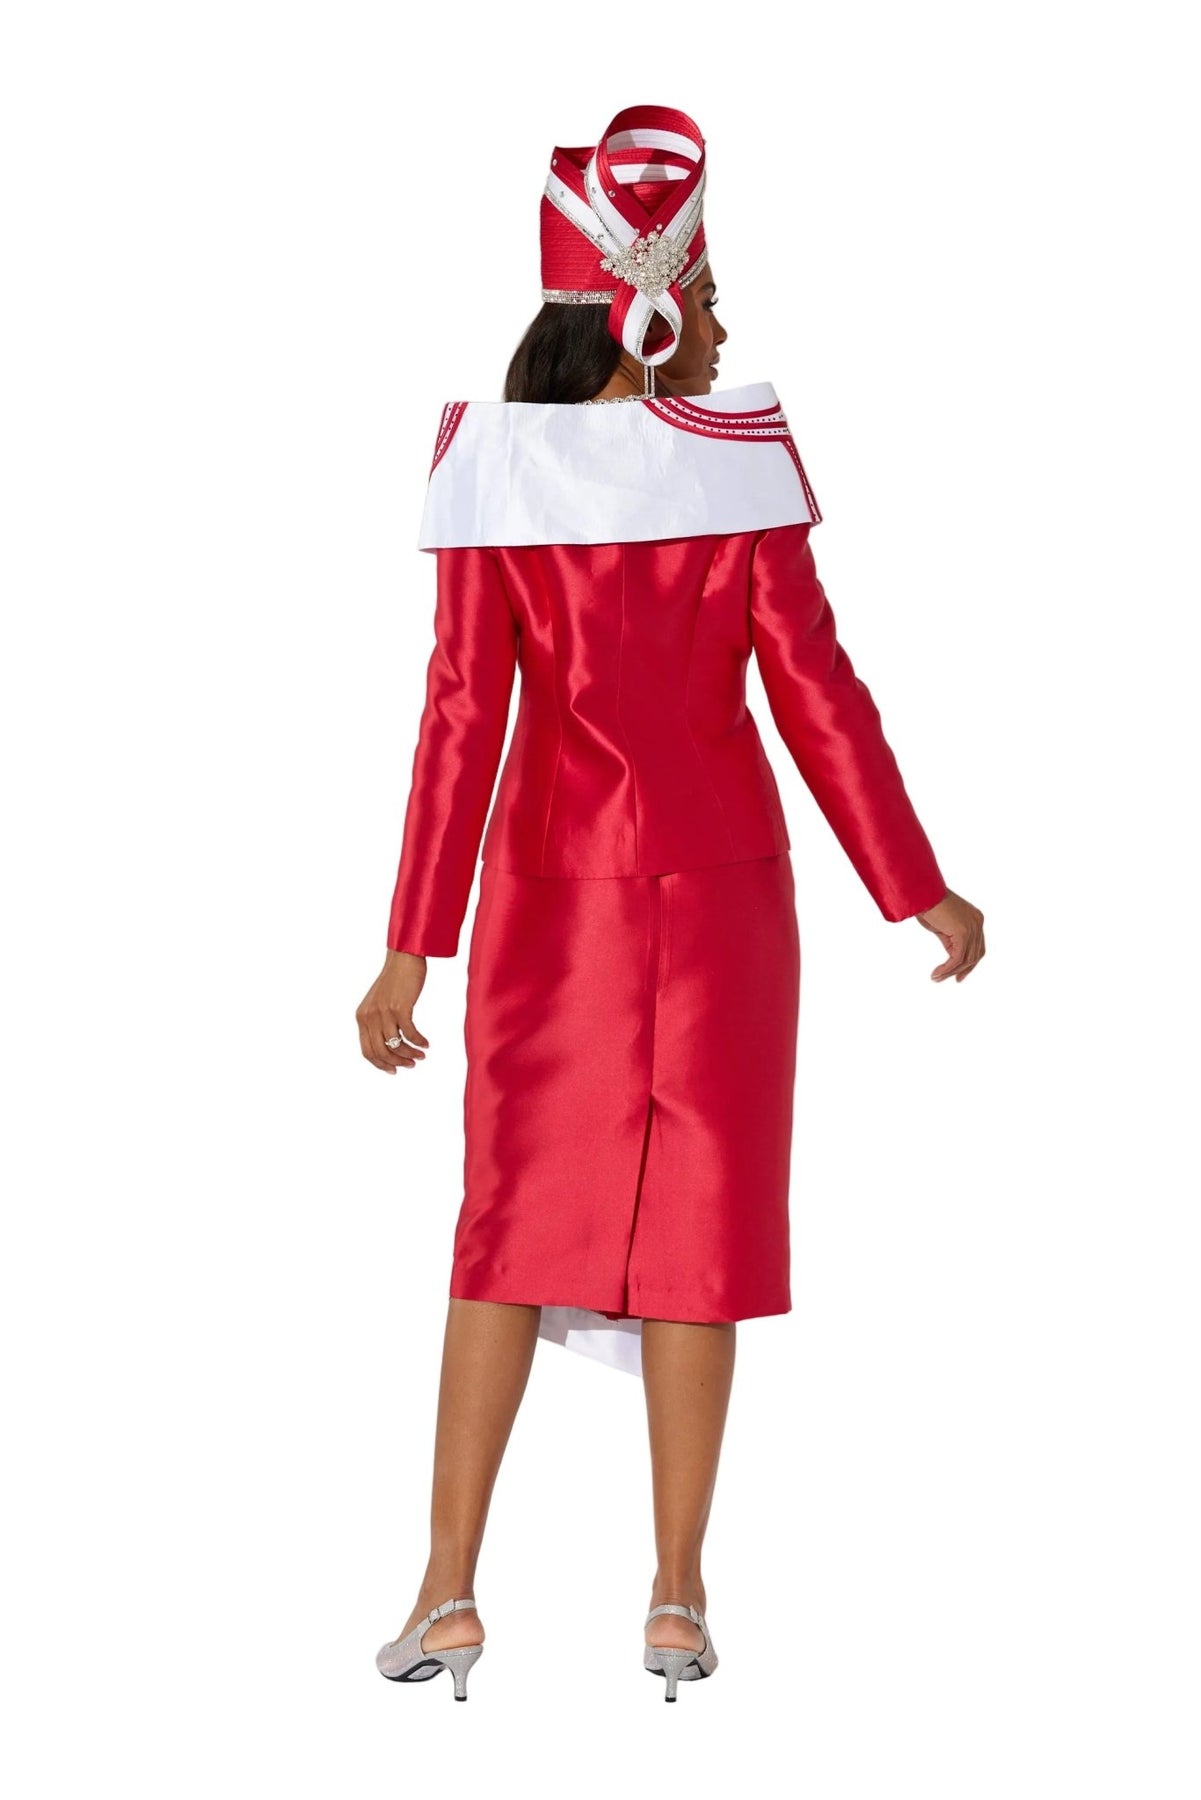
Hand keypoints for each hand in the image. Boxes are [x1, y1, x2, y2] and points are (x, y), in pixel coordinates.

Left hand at [356, 951, 430, 1071]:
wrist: (404, 958)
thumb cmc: (395, 980)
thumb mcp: (379, 1002)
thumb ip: (379, 1021)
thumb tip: (390, 1045)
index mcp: (362, 1017)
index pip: (367, 1050)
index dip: (380, 1064)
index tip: (394, 1070)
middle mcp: (370, 1016)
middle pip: (380, 1052)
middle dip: (397, 1062)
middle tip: (411, 1064)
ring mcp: (384, 1012)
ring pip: (396, 1045)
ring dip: (410, 1054)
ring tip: (421, 1055)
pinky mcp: (400, 1008)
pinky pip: (410, 1034)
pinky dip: (419, 1042)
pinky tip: (426, 1043)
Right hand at [914, 890, 985, 982]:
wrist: (920, 893)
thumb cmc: (926, 905)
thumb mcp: (943, 926)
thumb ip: (952, 939)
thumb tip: (952, 957)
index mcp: (976, 918)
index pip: (978, 947)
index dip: (970, 963)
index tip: (959, 975)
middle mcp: (978, 922)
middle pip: (976, 955)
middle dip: (963, 970)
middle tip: (950, 980)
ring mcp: (972, 927)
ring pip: (966, 959)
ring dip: (951, 971)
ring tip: (936, 978)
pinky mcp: (963, 932)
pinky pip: (957, 957)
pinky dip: (947, 968)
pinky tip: (936, 973)